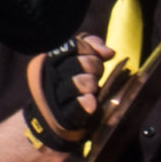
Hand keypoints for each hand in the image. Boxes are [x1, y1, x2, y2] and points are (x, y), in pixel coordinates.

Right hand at [23, 38, 117, 154]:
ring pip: (79, 83)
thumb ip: (92, 45)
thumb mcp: (79, 58)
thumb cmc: (72, 81)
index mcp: (52, 58)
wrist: (55, 116)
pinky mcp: (63, 116)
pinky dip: (86, 103)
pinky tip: (91, 102)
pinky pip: (77, 107)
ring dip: (91, 83)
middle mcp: (50, 75)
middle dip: (94, 66)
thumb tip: (109, 52)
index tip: (94, 57)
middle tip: (95, 74)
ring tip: (92, 88)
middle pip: (80, 63)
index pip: (75, 45)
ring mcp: (55, 96)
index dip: (90, 50)